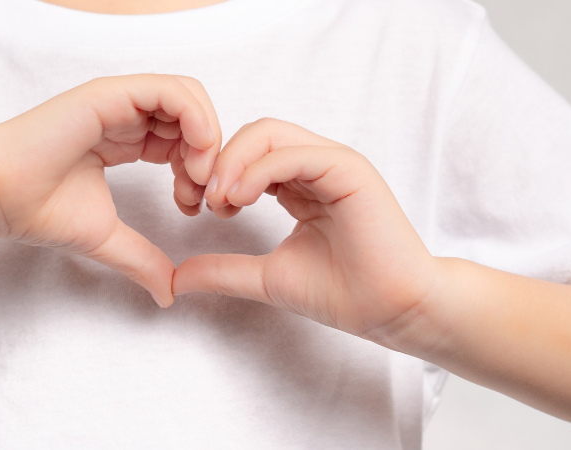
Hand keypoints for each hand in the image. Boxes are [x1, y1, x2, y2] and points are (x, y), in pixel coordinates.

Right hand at [0, 75, 221, 306]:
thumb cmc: (37, 209)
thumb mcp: (107, 237)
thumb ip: (143, 260)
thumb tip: (170, 293)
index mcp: (129, 138)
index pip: (188, 138)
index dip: (203, 170)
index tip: (193, 207)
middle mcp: (127, 115)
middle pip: (197, 116)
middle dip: (212, 155)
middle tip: (203, 195)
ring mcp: (119, 102)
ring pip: (190, 97)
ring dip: (208, 138)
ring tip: (196, 179)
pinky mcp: (109, 95)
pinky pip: (171, 91)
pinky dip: (196, 121)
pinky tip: (190, 160)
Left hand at [174, 118, 440, 338]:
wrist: (393, 310)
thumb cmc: (348, 294)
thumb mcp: (268, 278)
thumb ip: (225, 270)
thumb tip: (177, 277)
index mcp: (303, 185)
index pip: (250, 153)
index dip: (216, 172)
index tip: (198, 209)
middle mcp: (319, 167)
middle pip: (255, 133)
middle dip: (218, 160)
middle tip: (202, 199)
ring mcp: (336, 165)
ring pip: (270, 133)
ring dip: (233, 161)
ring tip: (220, 200)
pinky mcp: (350, 170)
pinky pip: (294, 153)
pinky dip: (259, 169)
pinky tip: (241, 198)